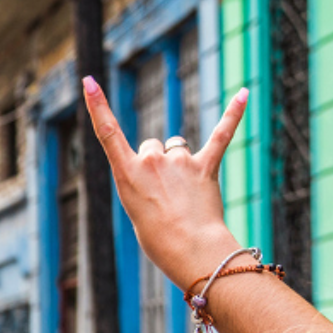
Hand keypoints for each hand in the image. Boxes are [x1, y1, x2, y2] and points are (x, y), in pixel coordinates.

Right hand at [82, 78, 251, 294]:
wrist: (190, 251)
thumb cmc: (159, 238)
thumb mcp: (137, 207)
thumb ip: (146, 179)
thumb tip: (170, 162)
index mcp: (126, 173)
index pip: (107, 132)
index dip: (97, 105)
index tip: (88, 81)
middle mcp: (151, 160)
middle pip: (151, 146)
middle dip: (156, 165)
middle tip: (163, 197)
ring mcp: (180, 162)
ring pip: (178, 147)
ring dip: (181, 163)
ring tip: (186, 194)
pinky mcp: (206, 167)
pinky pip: (221, 135)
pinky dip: (232, 114)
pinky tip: (244, 93)